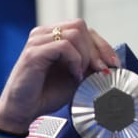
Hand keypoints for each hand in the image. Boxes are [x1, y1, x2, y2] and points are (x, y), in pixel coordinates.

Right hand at [0, 19, 119, 133]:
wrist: (23, 111)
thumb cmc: (47, 94)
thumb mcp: (78, 76)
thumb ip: (91, 65)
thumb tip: (111, 60)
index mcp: (54, 36)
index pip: (84, 29)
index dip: (102, 45)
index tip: (114, 64)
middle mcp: (44, 34)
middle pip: (81, 26)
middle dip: (97, 50)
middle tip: (101, 71)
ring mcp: (37, 41)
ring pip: (75, 33)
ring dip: (86, 56)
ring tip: (81, 74)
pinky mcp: (33, 52)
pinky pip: (64, 45)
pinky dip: (75, 60)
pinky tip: (74, 76)